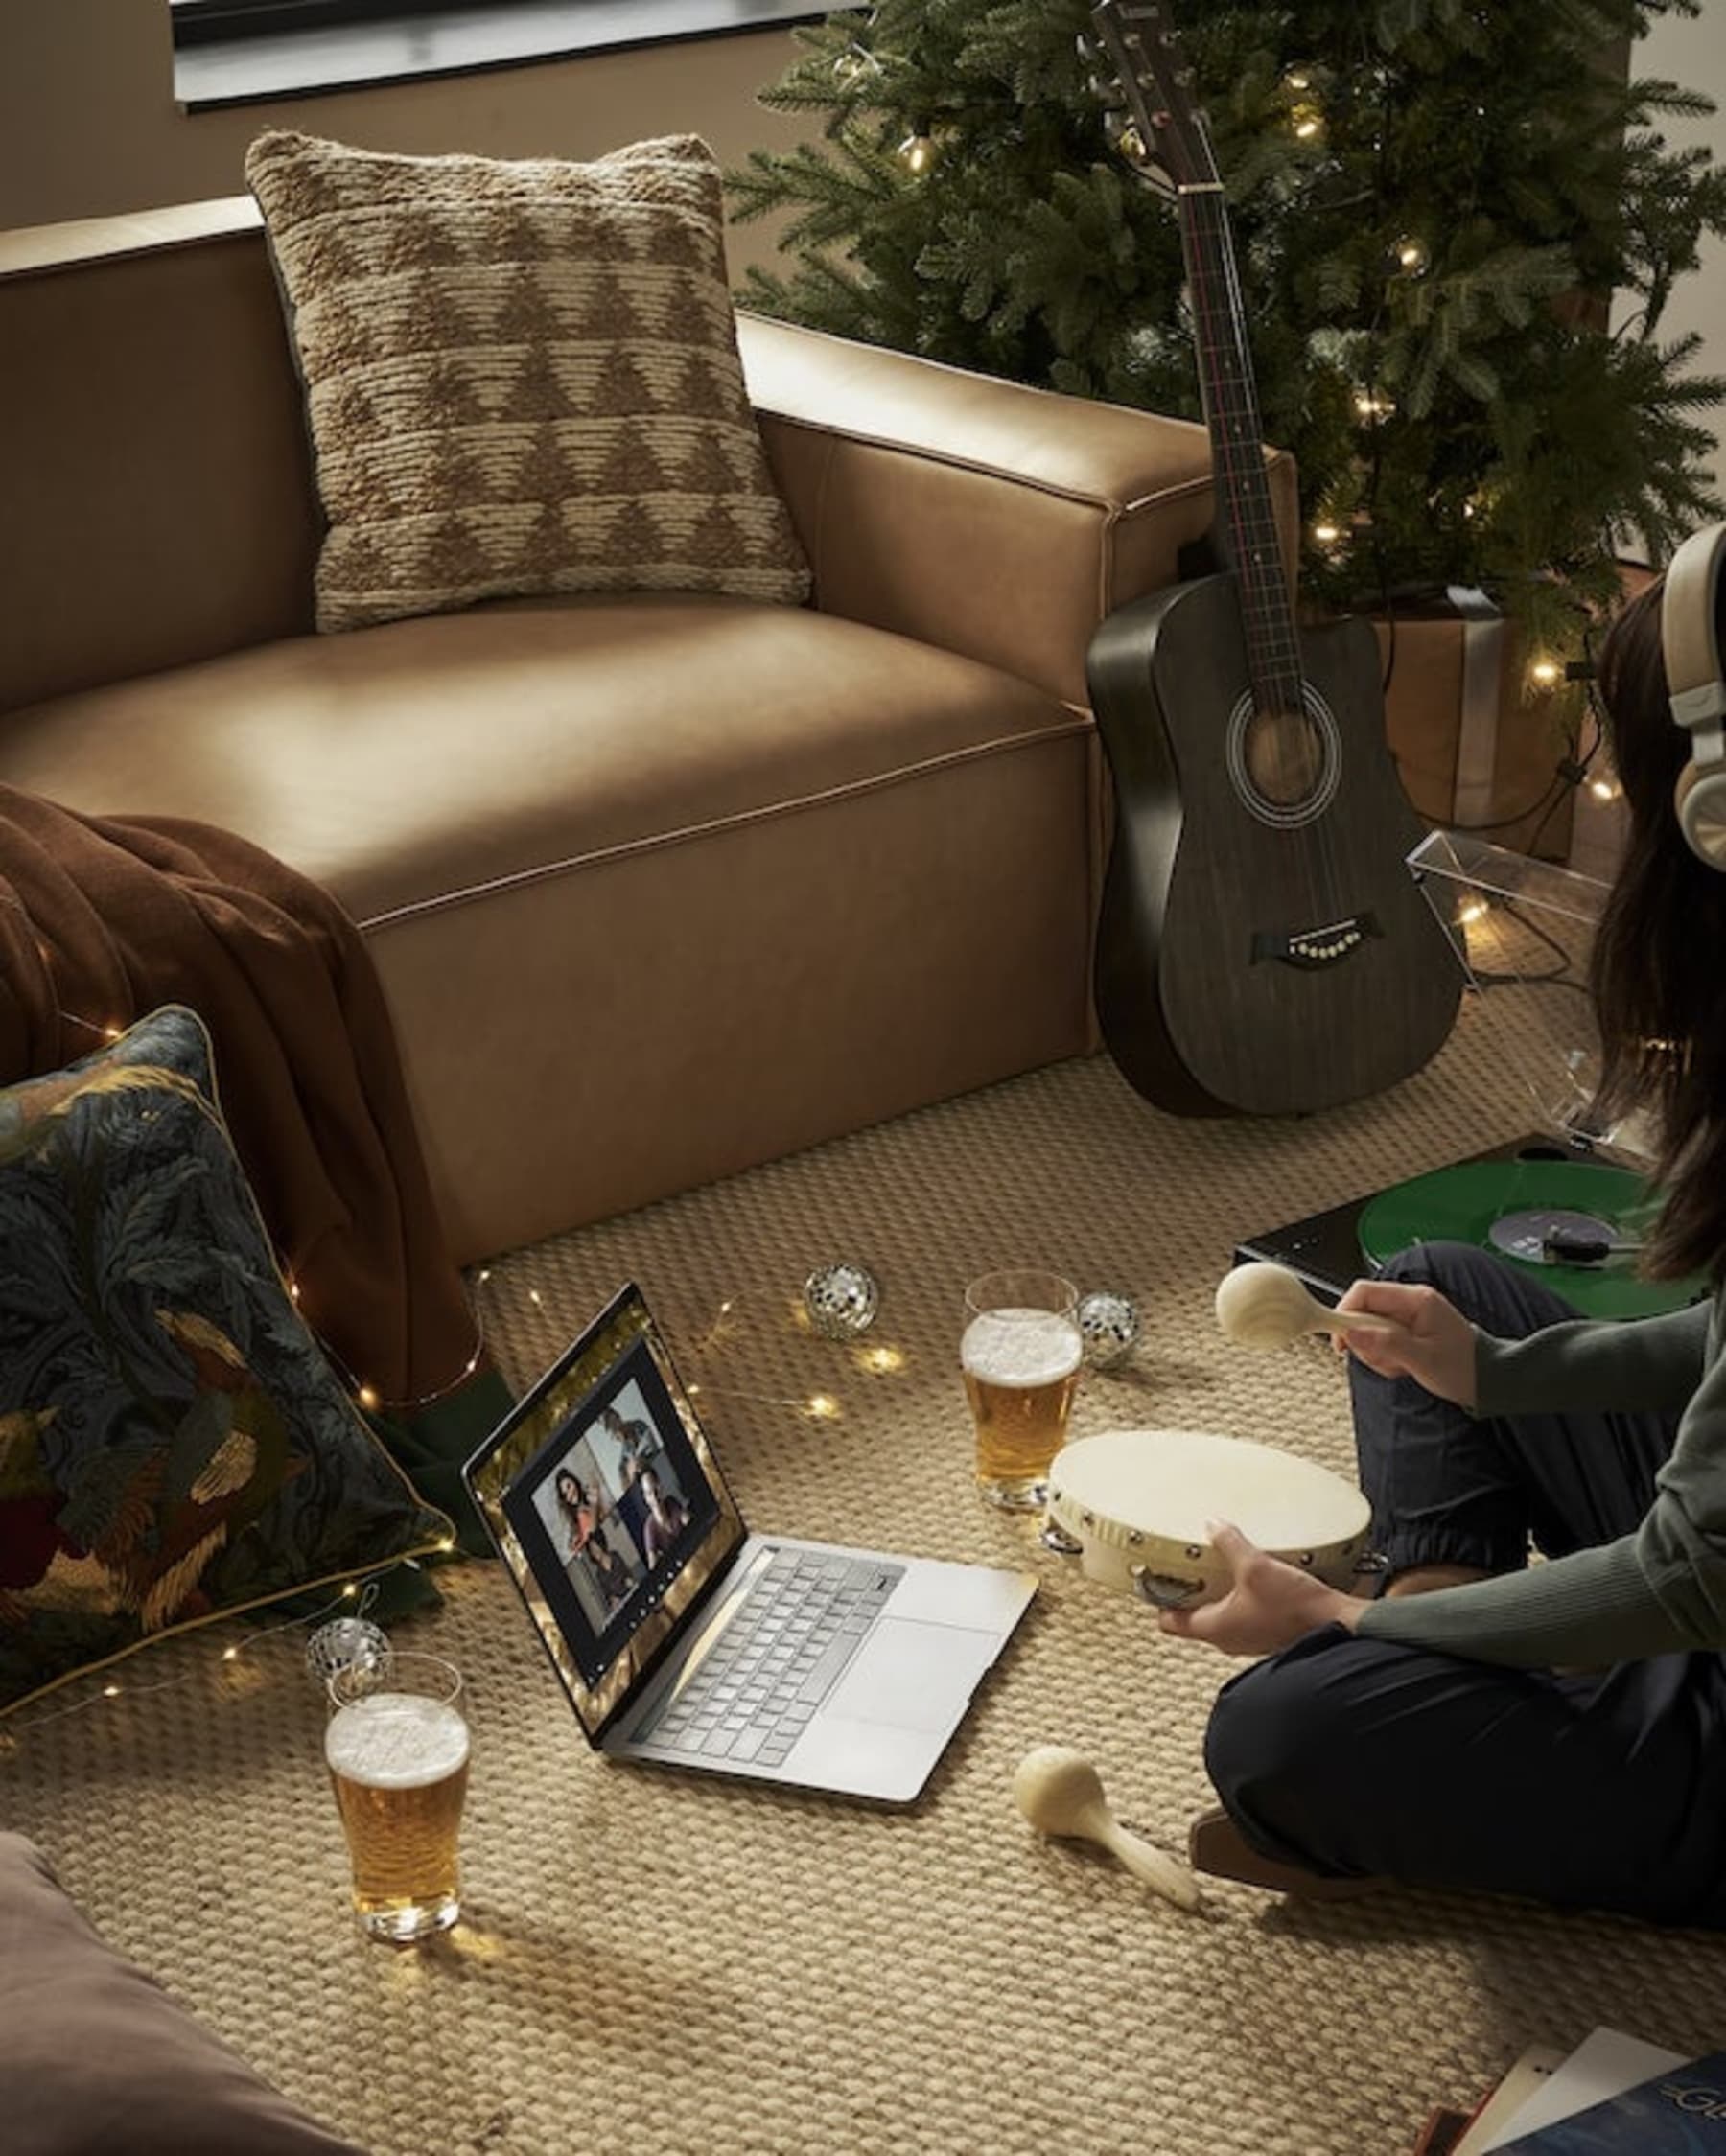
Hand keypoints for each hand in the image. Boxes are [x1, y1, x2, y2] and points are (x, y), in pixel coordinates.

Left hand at [1158, 1521, 1358, 1657]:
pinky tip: (1250, 1572)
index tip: (1155, 1573)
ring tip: (1218, 1560)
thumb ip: (1230, 1544)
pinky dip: (1239, 1594)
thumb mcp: (1256, 1567)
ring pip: (1219, 1612)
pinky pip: (1242, 1612)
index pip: (1168, 1620)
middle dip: (1189, 1587)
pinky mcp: (1268, 1631)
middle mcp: (1227, 1637)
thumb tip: (1211, 1524)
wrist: (1339, 1628)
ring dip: (1216, 1589)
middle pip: (1192, 1614)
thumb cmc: (1295, 1609)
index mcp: (1213, 1628)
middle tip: (1187, 1559)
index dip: (1158, 1597)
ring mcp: (1248, 1637)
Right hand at [1332, 1278, 1477, 1407]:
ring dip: (1376, 1353)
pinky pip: (1380, 1339)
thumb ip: (1386, 1344)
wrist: (1487, 1380)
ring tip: (1400, 1366)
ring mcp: (1408, 1316)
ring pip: (1369, 1329)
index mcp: (1416, 1300)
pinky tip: (1403, 1367)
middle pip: (1363, 1312)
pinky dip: (1384, 1357)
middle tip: (1385, 1360)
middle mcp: (1410, 1302)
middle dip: (1366, 1341)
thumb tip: (1352, 1333)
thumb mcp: (1422, 1359)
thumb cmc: (1464, 1368)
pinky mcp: (1407, 1330)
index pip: (1365, 1292)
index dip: (1345, 1313)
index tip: (1340, 1340)